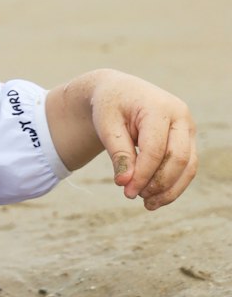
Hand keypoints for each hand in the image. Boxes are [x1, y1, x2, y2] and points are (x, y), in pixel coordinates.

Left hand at [87, 71, 196, 210]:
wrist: (120, 93)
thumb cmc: (111, 107)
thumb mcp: (107, 125)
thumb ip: (118, 153)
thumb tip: (125, 183)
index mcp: (159, 107)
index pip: (155, 149)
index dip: (142, 174)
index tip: (126, 191)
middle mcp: (181, 116)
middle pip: (178, 159)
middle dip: (158, 183)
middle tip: (133, 196)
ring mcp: (188, 128)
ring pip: (189, 166)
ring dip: (170, 190)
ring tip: (147, 204)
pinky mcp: (188, 140)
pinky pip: (187, 167)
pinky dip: (174, 185)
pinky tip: (155, 198)